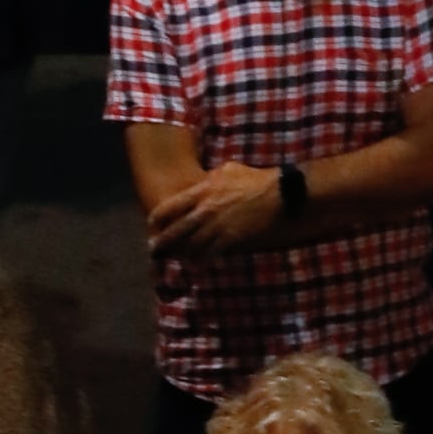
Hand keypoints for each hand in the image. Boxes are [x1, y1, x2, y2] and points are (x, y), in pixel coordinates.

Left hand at [146, 161, 284, 257]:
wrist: (279, 196)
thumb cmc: (255, 180)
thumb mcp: (229, 170)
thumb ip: (210, 180)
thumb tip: (201, 184)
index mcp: (203, 191)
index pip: (169, 208)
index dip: (157, 220)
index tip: (153, 226)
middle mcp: (205, 210)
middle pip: (174, 232)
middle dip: (161, 244)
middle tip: (154, 251)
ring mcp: (216, 228)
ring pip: (188, 247)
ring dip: (178, 254)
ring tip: (172, 258)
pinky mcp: (228, 242)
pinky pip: (207, 255)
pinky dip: (199, 260)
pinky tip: (195, 262)